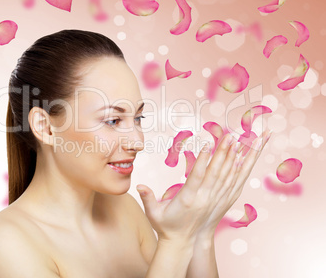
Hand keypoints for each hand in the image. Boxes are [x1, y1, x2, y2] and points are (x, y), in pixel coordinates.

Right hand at [136, 129, 271, 243]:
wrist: (183, 244)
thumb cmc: (165, 226)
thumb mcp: (153, 214)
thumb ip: (147, 198)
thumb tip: (138, 186)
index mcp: (188, 199)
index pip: (197, 176)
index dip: (202, 160)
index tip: (208, 144)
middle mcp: (204, 199)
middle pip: (215, 173)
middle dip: (222, 153)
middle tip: (229, 136)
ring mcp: (214, 201)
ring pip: (227, 177)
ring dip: (233, 159)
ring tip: (239, 142)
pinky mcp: (221, 203)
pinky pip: (232, 185)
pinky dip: (237, 172)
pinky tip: (242, 159)